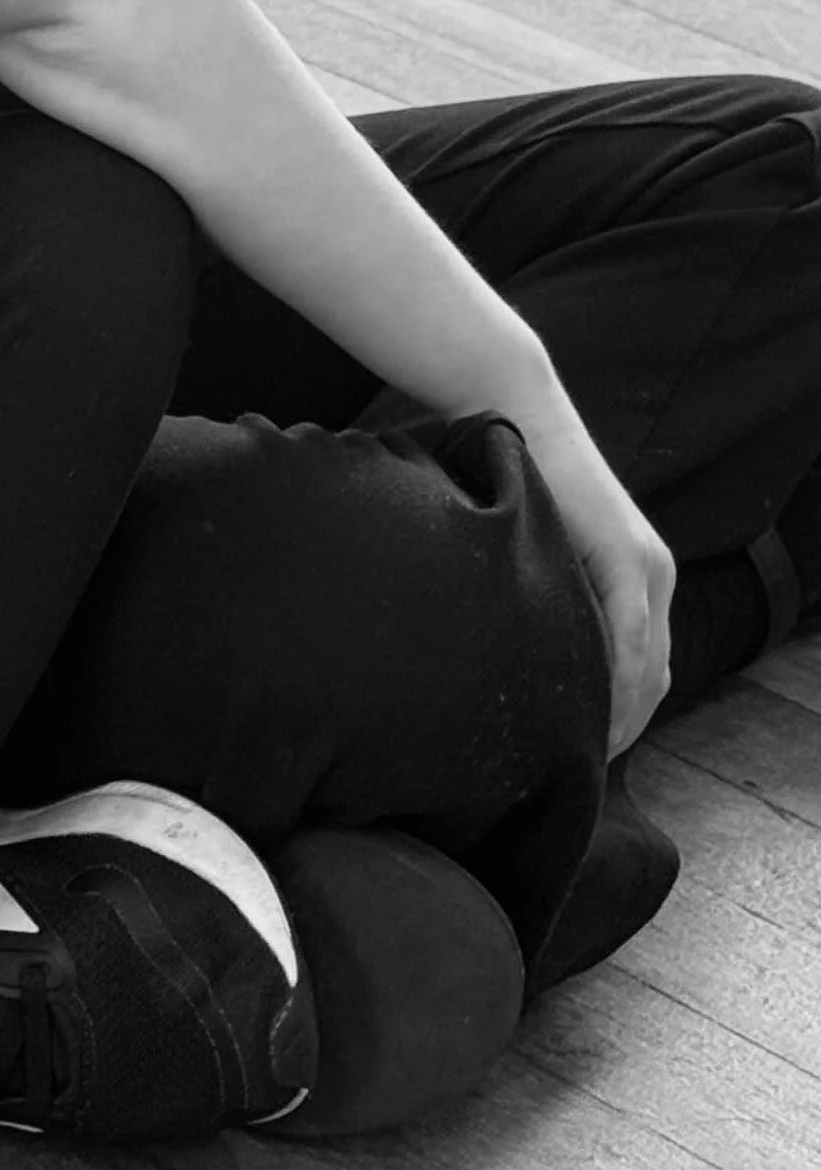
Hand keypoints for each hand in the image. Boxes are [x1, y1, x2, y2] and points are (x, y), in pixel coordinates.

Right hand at [511, 380, 674, 754]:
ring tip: (578, 743)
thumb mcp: (539, 548)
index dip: (621, 716)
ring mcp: (646, 564)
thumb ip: (546, 592)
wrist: (515, 410)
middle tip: (579, 759)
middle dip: (623, 725)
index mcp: (640, 576)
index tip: (584, 747)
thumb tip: (519, 648)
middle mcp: (656, 574)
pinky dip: (615, 676)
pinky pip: (629, 636)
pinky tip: (587, 703)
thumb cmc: (513, 477)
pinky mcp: (627, 555)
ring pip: (647, 666)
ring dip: (621, 711)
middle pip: (653, 677)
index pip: (644, 669)